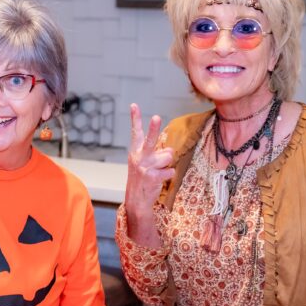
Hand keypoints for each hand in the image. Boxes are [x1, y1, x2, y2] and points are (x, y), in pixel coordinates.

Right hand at [125, 103, 174, 220]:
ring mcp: (146, 167)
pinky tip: (160, 180)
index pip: (135, 132)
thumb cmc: (142, 178)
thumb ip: (155, 152)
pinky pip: (170, 171)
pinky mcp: (153, 177)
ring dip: (167, 164)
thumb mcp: (143, 163)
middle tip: (156, 117)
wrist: (136, 200)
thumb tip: (169, 149)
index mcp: (135, 151)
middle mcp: (139, 157)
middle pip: (150, 140)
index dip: (135, 118)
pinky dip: (169, 176)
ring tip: (159, 171)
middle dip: (153, 128)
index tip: (134, 105)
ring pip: (168, 156)